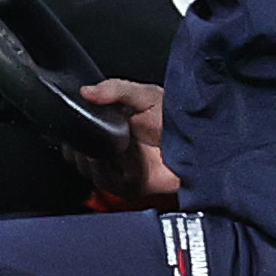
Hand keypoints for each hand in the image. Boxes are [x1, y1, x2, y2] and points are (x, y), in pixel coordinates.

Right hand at [81, 79, 177, 204]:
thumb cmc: (177, 118)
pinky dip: (110, 169)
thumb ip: (115, 89)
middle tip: (95, 133)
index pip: (78, 135)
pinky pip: (108, 181)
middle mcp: (110, 152)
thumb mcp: (145, 94)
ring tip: (113, 144)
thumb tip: (86, 91)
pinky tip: (122, 157)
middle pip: (78, 155)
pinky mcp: (129, 186)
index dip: (73, 131)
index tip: (74, 122)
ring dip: (95, 158)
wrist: (203, 142)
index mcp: (109, 129)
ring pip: (88, 170)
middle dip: (81, 146)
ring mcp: (118, 170)